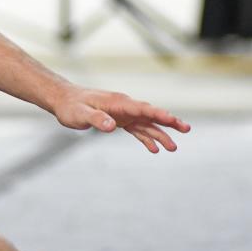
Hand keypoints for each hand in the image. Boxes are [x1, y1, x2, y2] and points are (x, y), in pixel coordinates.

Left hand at [52, 86, 190, 152]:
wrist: (65, 100)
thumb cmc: (71, 107)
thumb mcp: (80, 114)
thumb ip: (96, 119)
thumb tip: (112, 126)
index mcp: (118, 103)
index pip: (142, 108)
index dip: (158, 114)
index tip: (172, 119)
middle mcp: (125, 107)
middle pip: (150, 114)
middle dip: (169, 122)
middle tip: (186, 129)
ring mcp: (124, 114)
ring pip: (146, 124)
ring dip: (160, 134)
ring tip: (174, 147)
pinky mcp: (119, 120)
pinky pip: (137, 130)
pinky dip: (146, 138)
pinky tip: (154, 149)